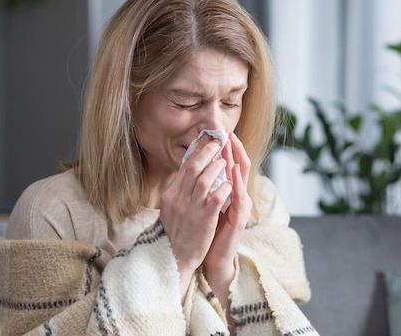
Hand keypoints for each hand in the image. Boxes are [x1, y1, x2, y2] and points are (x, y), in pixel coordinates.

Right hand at [158, 134, 231, 298]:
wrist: (173, 259)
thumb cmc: (175, 233)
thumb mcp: (170, 208)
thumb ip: (179, 191)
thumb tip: (188, 172)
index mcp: (170, 195)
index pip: (184, 167)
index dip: (197, 152)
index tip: (207, 141)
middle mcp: (178, 199)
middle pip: (193, 168)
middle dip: (207, 153)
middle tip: (218, 143)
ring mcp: (191, 209)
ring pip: (204, 180)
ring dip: (216, 168)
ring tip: (225, 161)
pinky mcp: (204, 221)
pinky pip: (216, 198)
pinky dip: (224, 188)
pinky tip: (230, 184)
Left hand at [203, 133, 251, 298]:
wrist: (213, 257)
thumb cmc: (209, 229)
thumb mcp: (206, 202)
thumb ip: (207, 186)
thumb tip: (198, 166)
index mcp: (230, 191)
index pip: (231, 164)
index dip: (227, 148)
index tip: (219, 132)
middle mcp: (239, 196)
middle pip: (240, 166)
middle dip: (234, 148)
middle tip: (228, 132)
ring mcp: (241, 206)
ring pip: (241, 178)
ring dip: (237, 159)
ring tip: (232, 145)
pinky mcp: (239, 218)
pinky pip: (239, 197)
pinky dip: (237, 182)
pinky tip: (234, 171)